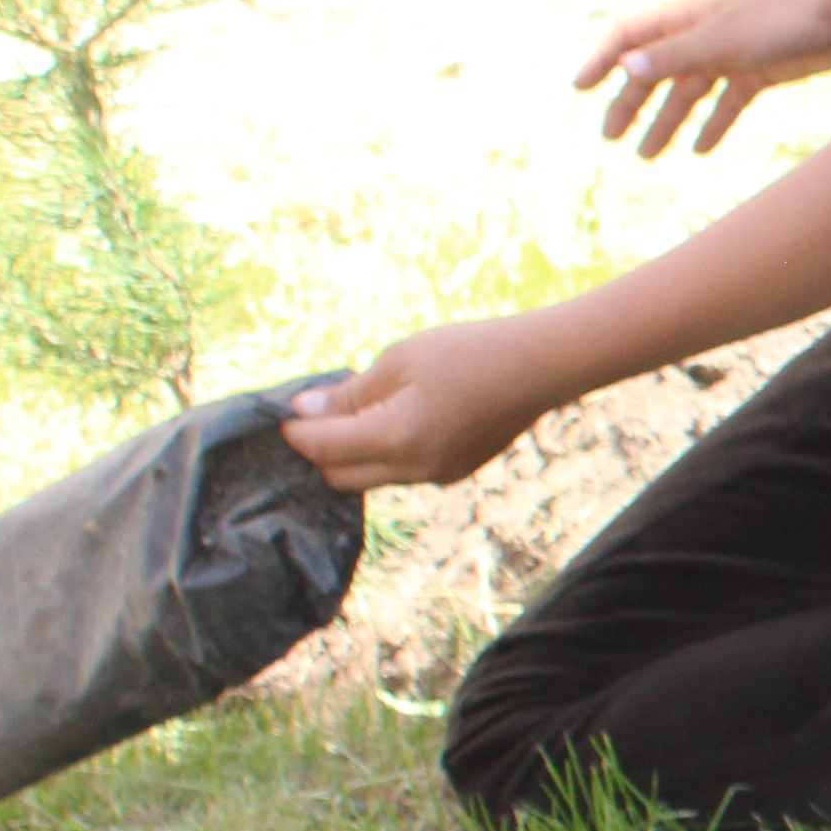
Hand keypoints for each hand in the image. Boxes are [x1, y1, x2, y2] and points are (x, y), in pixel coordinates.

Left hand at [281, 315, 571, 491]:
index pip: (321, 449)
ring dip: (352, 454)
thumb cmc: (469, 351)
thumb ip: (350, 393)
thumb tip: (303, 410)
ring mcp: (438, 475)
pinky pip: (402, 473)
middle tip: (318, 413)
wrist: (543, 366)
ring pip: (371, 478)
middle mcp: (415, 469)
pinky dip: (385, 454)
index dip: (296, 431)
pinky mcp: (456, 472)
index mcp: (396, 438)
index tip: (287, 409)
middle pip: (339, 477)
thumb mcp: (400, 360)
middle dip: (319, 450)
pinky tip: (398, 419)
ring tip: (360, 411)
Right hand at [581, 0, 830, 161]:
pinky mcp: (759, 72)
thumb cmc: (779, 18)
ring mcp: (731, 55)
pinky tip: (700, 150)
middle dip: (631, 105)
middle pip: (656, 73)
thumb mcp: (722, 40)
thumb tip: (627, 68)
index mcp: (684, 20)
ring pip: (690, 94)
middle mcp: (702, 37)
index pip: (630, 39)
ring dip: (668, 122)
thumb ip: (676, 56)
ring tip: (647, 156)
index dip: (603, 62)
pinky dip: (713, 125)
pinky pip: (727, 103)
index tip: (579, 89)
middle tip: (611, 139)